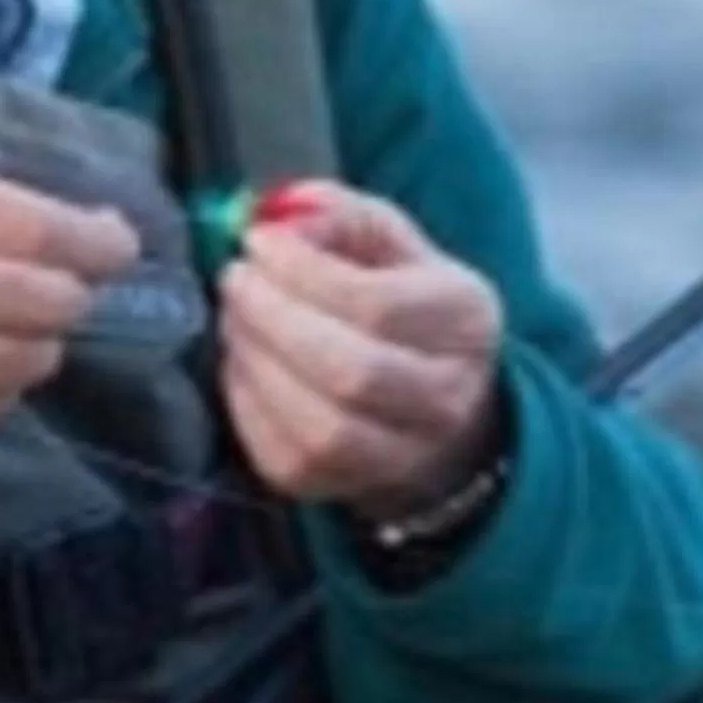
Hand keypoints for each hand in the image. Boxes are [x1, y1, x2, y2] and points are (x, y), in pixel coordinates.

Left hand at [218, 184, 504, 521]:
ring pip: (321, 427)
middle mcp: (448, 397)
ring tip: (235, 316)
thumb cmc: (400, 304)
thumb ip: (340, 215)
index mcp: (467, 319)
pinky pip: (285, 459)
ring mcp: (402, 455)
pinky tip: (241, 361)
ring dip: (258, 363)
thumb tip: (282, 212)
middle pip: (353, 372)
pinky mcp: (344, 489)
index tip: (257, 242)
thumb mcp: (387, 242)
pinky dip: (247, 405)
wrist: (430, 402)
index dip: (305, 273)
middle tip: (235, 279)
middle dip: (274, 319)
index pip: (380, 305)